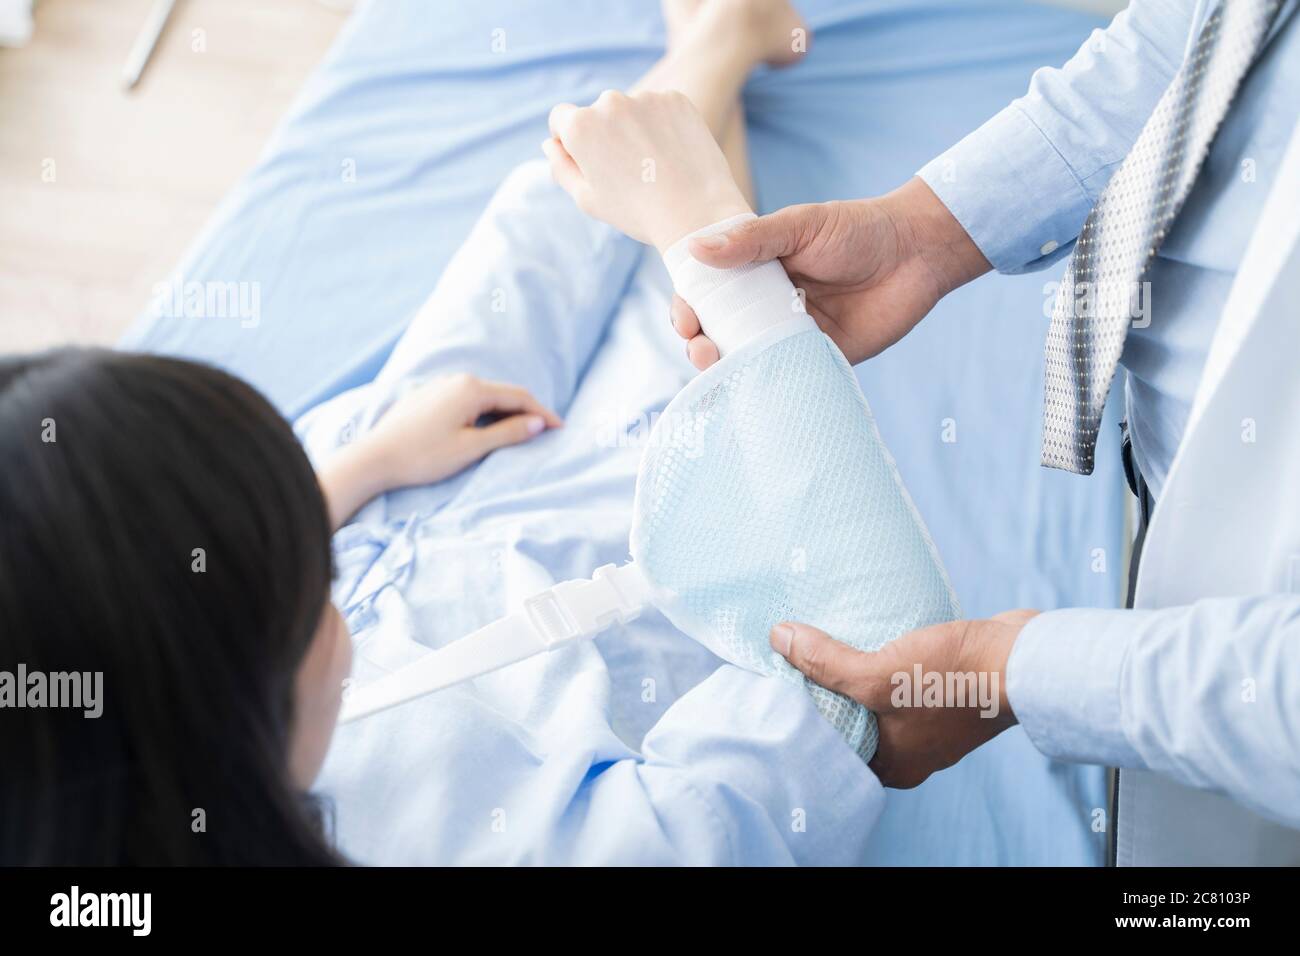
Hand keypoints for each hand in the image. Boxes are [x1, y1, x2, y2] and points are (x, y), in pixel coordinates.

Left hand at [319, 374, 560, 528]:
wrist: (374, 457)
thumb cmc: (423, 456)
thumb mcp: (471, 447)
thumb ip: (507, 433)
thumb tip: (536, 423)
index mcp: (471, 389)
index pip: (519, 397)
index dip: (542, 413)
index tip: (560, 429)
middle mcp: (457, 380)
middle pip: (503, 394)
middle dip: (526, 412)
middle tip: (546, 431)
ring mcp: (441, 386)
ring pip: (484, 397)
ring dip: (505, 412)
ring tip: (520, 432)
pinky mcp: (429, 397)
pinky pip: (467, 400)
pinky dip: (485, 413)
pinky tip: (487, 429)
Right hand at [542, 89, 750, 250]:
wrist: (696, 213)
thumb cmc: (636, 212)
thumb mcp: (587, 198)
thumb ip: (561, 167)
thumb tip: (550, 144)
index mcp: (580, 126)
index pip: (561, 118)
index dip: (569, 139)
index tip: (588, 159)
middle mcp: (609, 102)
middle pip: (599, 113)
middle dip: (606, 133)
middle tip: (630, 171)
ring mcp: (645, 97)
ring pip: (632, 110)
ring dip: (637, 129)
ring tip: (655, 166)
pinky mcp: (676, 99)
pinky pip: (661, 109)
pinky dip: (664, 126)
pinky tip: (673, 155)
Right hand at [670, 177, 991, 368]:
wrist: (917, 252)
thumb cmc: (858, 229)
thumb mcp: (800, 225)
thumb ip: (751, 239)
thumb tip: (695, 250)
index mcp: (755, 272)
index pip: (708, 296)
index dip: (687, 310)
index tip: (684, 318)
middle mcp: (768, 306)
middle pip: (719, 333)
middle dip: (699, 346)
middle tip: (700, 349)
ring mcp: (791, 335)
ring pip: (747, 359)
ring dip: (726, 369)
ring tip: (717, 367)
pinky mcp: (820, 359)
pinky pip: (787, 376)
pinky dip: (767, 385)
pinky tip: (753, 389)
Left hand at [770, 610, 1036, 786]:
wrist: (1026, 659)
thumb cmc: (953, 679)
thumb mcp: (878, 673)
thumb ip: (826, 662)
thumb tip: (779, 638)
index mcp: (894, 765)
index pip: (833, 749)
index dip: (806, 719)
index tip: (781, 688)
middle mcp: (913, 752)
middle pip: (854, 722)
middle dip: (828, 693)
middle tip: (795, 660)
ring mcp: (934, 723)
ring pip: (879, 698)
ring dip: (857, 672)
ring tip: (825, 642)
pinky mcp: (948, 691)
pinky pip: (904, 679)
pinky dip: (887, 660)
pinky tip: (869, 634)